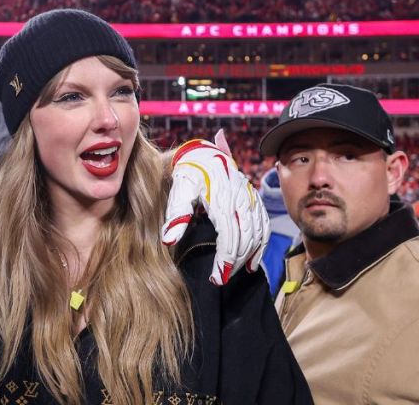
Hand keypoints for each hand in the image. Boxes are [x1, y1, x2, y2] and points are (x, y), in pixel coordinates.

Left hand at [162, 130, 269, 285]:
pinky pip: (264, 226)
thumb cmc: (188, 173)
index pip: (229, 237)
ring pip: (257, 234)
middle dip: (234, 263)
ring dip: (248, 257)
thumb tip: (169, 241)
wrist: (203, 153)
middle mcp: (241, 200)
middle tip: (221, 280)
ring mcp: (250, 199)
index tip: (216, 278)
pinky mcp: (254, 200)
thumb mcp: (179, 190)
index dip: (225, 260)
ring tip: (234, 274)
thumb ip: (176, 215)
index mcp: (222, 199)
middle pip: (245, 239)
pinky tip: (252, 263)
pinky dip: (261, 246)